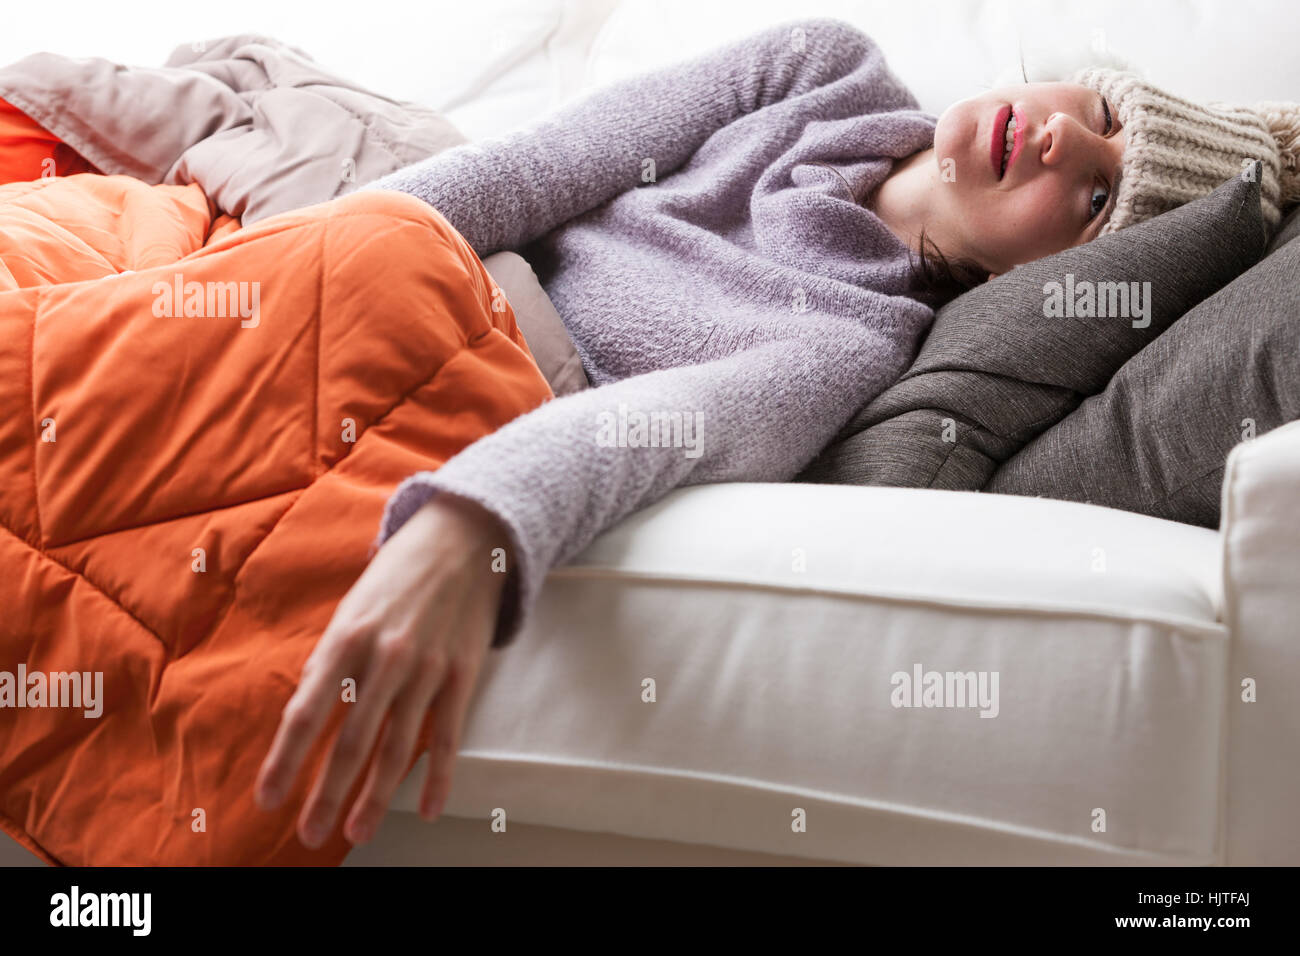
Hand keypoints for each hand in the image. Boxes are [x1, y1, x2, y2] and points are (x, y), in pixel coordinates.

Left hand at [254, 493, 510, 847]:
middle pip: (351, 741)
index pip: (307, 713)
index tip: (268, 799)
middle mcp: (384, 658)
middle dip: (327, 794)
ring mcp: (428, 669)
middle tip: (309, 835)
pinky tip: (430, 810)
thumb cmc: (398, 575)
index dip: (285, 761)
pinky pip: (449, 736)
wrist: (463, 539)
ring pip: (397, 747)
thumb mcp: (351, 607)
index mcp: (346, 638)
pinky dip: (439, 777)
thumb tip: (306, 708)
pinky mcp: (463, 675)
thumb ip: (329, 658)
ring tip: (357, 832)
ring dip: (376, 797)